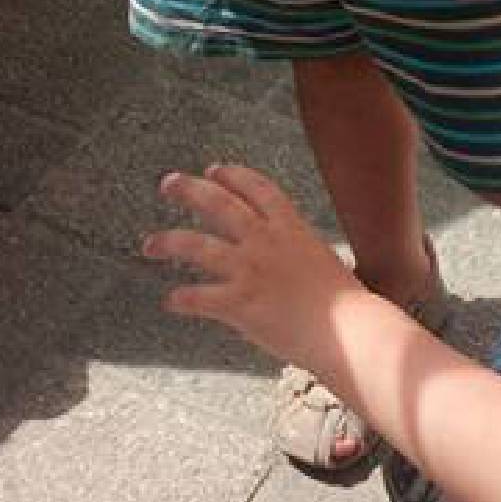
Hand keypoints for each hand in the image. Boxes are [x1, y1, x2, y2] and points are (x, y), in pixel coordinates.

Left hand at [145, 164, 354, 360]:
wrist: (351, 332)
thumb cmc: (347, 307)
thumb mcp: (324, 265)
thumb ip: (299, 259)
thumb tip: (289, 269)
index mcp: (291, 228)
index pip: (257, 188)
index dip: (232, 176)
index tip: (213, 169)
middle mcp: (266, 242)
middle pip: (219, 203)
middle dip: (189, 189)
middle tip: (168, 184)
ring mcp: (251, 271)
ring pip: (196, 245)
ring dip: (168, 241)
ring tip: (149, 244)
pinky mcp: (240, 304)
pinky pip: (198, 298)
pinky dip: (181, 299)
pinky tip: (171, 301)